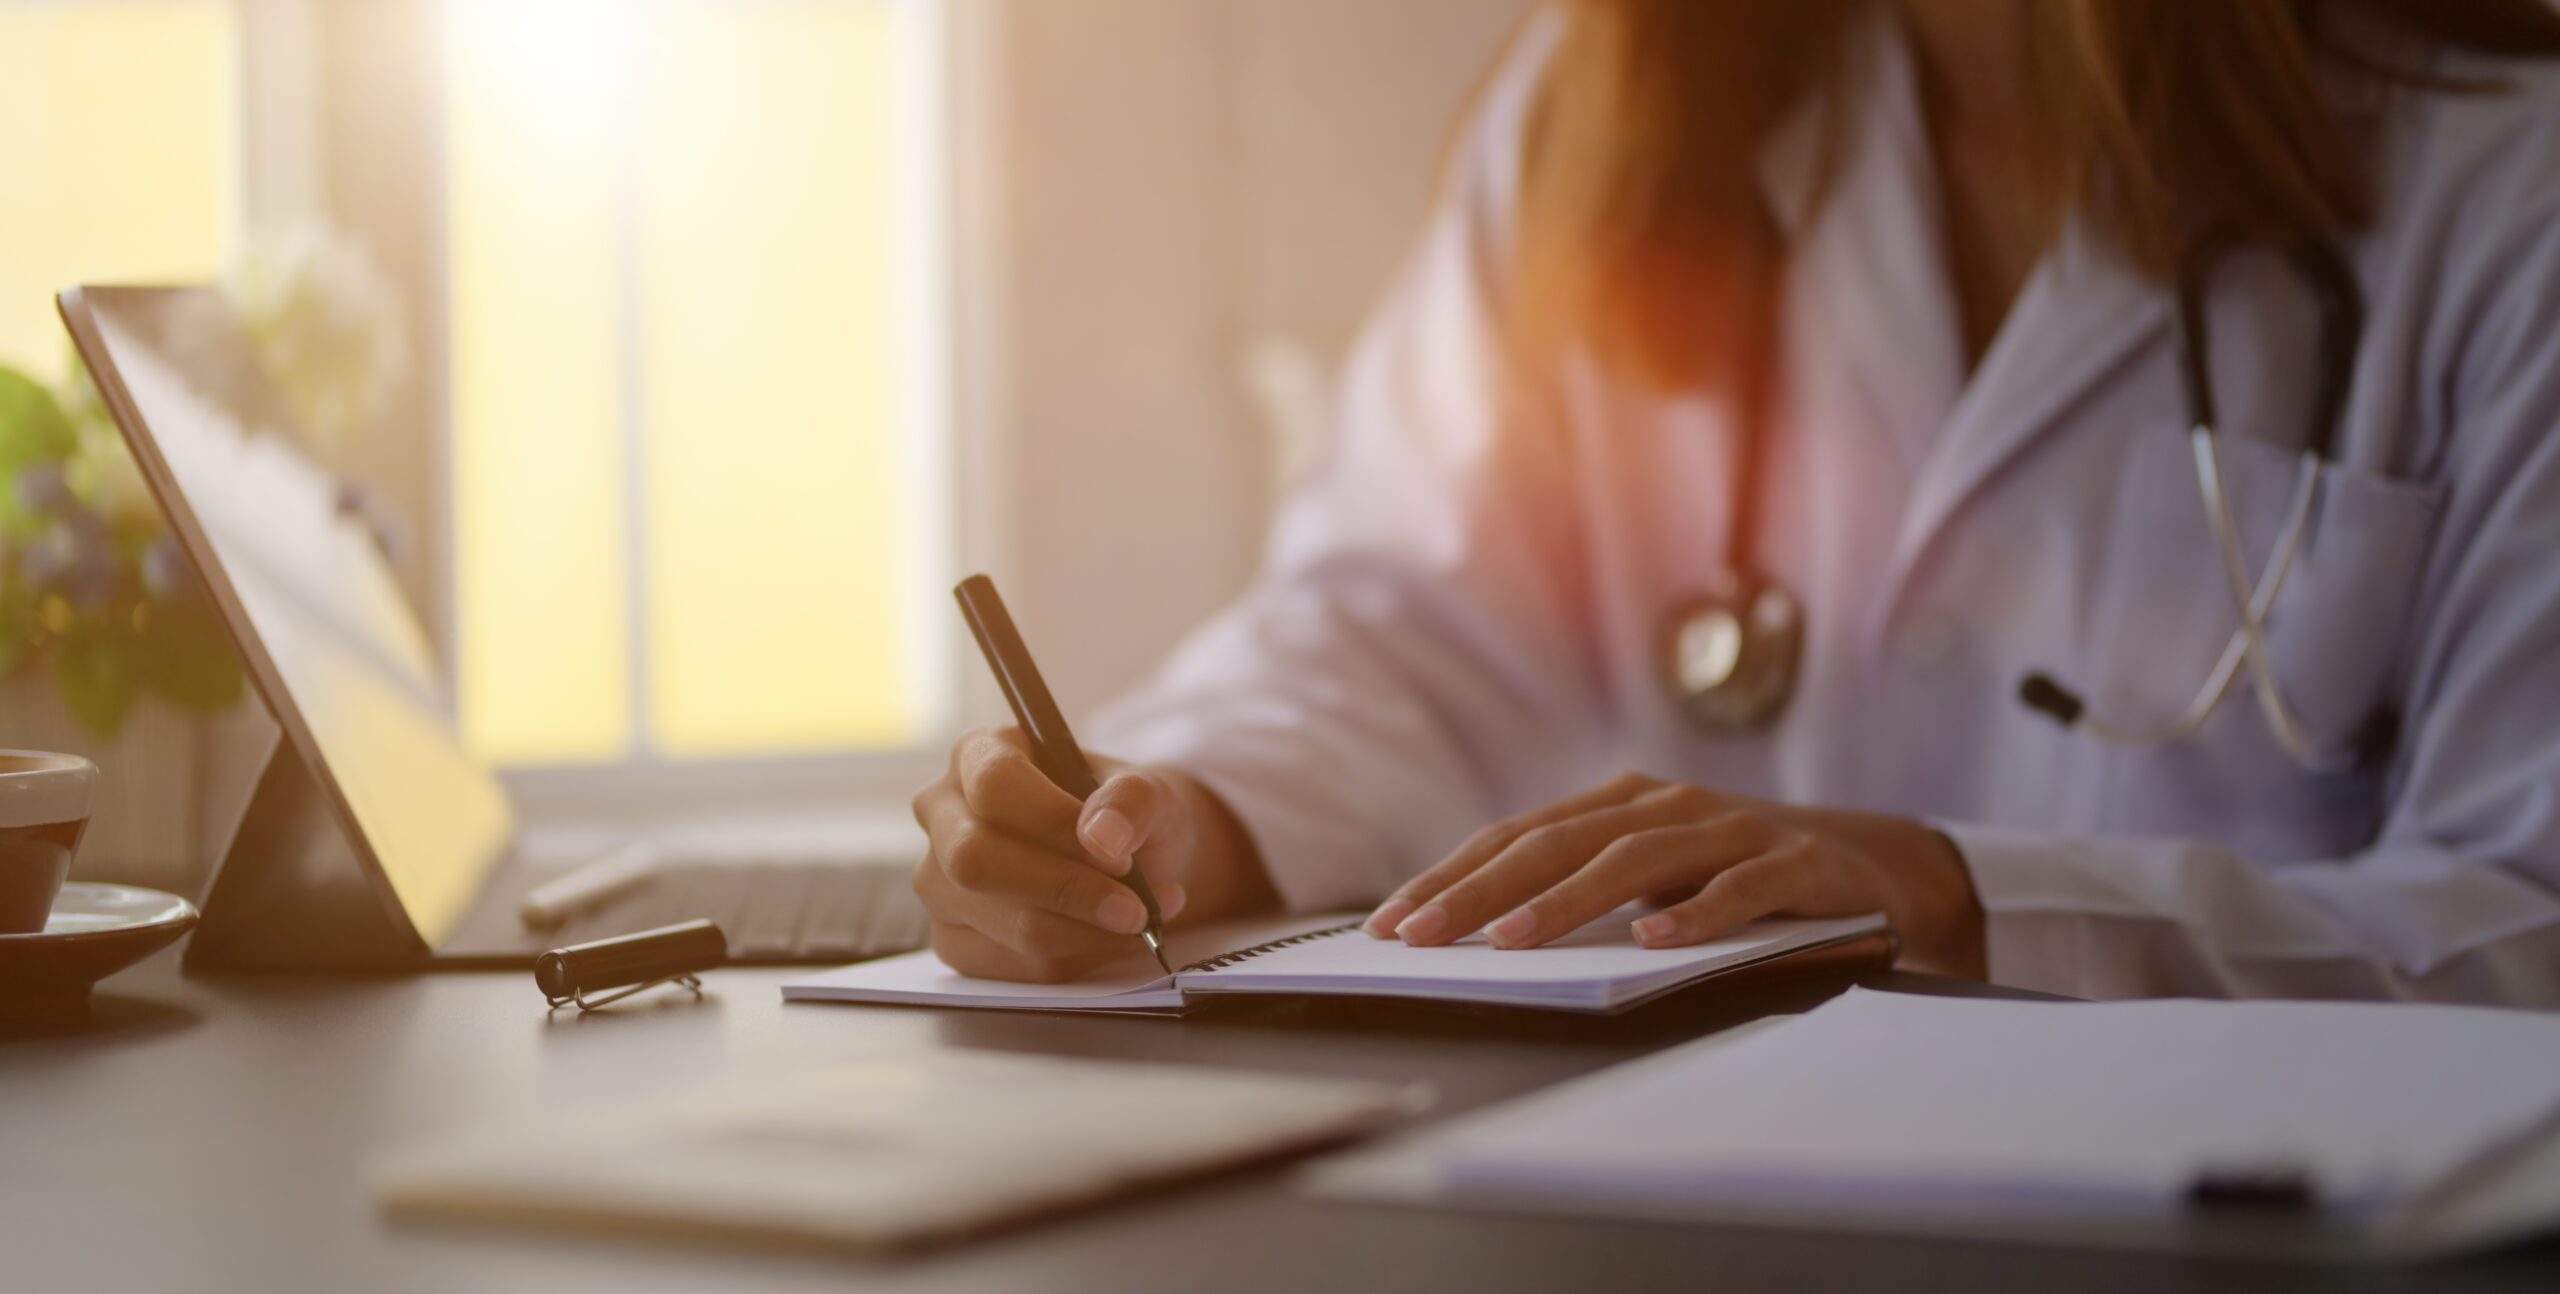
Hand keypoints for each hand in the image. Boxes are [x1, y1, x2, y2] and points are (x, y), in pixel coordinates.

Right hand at [912, 727, 1278, 981]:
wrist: (1128, 858)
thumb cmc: (1122, 812)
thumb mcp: (1144, 789)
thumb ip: (1129, 801)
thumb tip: (1102, 838)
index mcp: (978, 755)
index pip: (994, 786)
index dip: (1053, 822)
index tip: (1116, 854)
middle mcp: (943, 814)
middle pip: (976, 860)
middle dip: (1065, 891)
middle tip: (1134, 909)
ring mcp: (939, 881)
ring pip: (998, 921)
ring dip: (1082, 932)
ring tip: (1141, 919)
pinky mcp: (953, 939)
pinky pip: (1010, 965)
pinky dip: (1074, 960)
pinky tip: (1110, 939)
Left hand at [1360, 773, 1984, 977]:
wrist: (1873, 863)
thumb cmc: (1735, 874)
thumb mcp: (1651, 873)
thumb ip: (1579, 887)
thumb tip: (1474, 932)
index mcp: (1620, 803)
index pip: (1517, 837)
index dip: (1451, 876)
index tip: (1391, 923)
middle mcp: (1666, 804)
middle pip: (1556, 843)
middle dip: (1479, 890)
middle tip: (1421, 935)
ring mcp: (1731, 830)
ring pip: (1634, 860)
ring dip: (1567, 901)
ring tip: (1510, 941)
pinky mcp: (1793, 866)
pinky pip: (1737, 890)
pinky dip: (1695, 914)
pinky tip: (1656, 941)